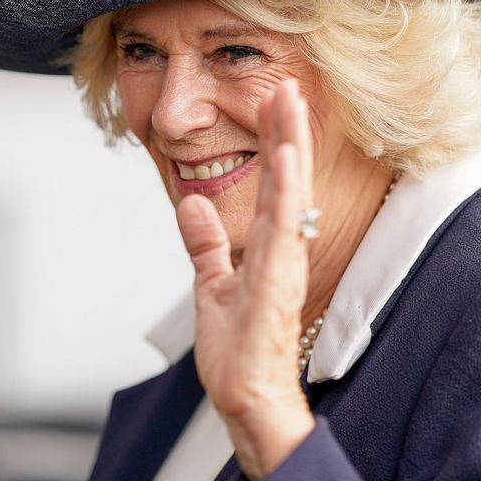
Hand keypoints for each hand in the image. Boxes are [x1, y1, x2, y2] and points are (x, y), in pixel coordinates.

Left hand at [176, 78, 315, 478]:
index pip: (273, 181)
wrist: (246, 397)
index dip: (275, 140)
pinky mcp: (278, 280)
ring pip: (290, 192)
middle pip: (288, 176)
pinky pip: (285, 228)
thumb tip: (189, 203)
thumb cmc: (239, 351)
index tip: (274, 100)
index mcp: (270, 245)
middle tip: (287, 83)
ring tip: (289, 102)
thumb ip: (205, 244)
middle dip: (288, 128)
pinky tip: (287, 159)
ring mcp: (283, 261)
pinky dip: (286, 191)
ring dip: (291, 145)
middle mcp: (283, 247)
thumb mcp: (213, 284)